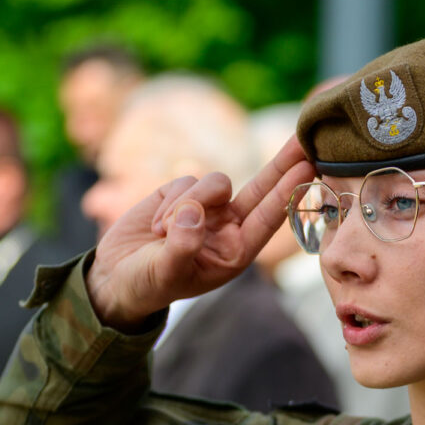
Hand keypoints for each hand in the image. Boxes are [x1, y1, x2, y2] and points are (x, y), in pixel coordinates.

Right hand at [86, 136, 315, 329]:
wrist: (116, 276)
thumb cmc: (148, 284)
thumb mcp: (165, 273)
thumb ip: (182, 246)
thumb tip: (194, 213)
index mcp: (237, 251)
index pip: (268, 218)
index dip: (288, 192)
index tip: (308, 168)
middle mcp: (228, 227)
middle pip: (261, 188)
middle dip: (281, 164)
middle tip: (305, 139)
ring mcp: (207, 208)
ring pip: (215, 182)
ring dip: (190, 202)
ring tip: (164, 233)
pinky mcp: (182, 193)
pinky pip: (186, 181)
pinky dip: (169, 203)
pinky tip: (156, 228)